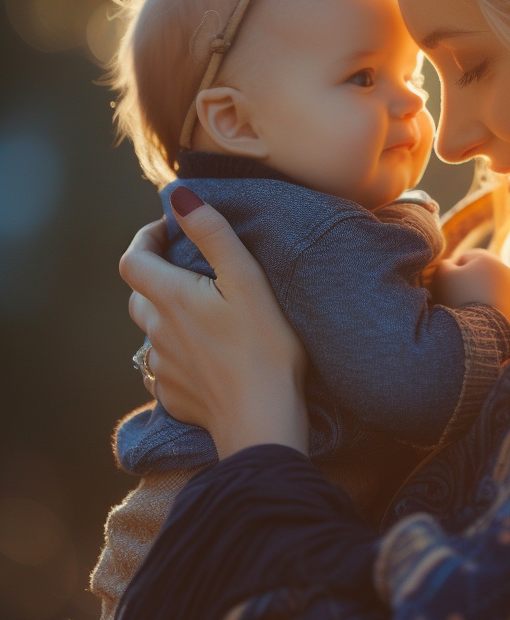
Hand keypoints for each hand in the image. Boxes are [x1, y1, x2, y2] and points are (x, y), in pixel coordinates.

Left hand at [120, 189, 308, 458]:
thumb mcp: (249, 282)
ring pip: (153, 330)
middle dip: (160, 275)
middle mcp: (157, 331)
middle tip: (196, 272)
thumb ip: (213, 235)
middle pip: (140, 294)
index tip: (173, 231)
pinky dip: (179, 352)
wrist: (263, 423)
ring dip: (170, 315)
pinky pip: (165, 366)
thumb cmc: (265, 349)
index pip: (133, 259)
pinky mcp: (173, 395)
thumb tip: (178, 197)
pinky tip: (211, 356)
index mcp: (171, 299)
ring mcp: (162, 368)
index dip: (146, 238)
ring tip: (209, 314)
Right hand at [431, 249, 509, 336]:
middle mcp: (505, 270)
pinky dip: (490, 308)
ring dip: (479, 295)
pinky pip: (499, 304)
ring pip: (490, 288)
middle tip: (455, 297)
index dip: (452, 270)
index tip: (446, 285)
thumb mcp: (443, 276)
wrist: (485, 329)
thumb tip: (450, 265)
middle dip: (468, 282)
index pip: (465, 258)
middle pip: (480, 273)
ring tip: (467, 310)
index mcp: (488, 259)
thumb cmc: (461, 298)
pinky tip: (480, 317)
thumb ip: (445, 265)